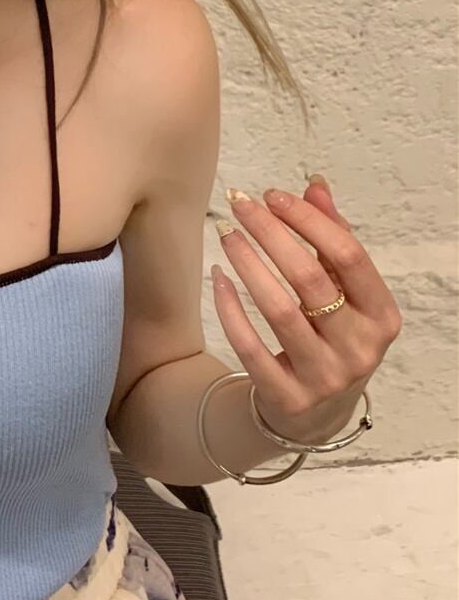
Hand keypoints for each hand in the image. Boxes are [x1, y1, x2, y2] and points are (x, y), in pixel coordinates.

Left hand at [210, 175, 401, 443]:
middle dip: (271, 233)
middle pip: (310, 278)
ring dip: (248, 264)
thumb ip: (331, 240)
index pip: (349, 256)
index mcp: (382, 316)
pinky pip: (250, 347)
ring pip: (279, 310)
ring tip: (226, 234)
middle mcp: (360, 348)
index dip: (309, 221)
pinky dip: (230, 309)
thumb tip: (315, 186)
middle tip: (240, 204)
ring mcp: (325, 377)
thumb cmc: (329, 336)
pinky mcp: (287, 396)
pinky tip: (217, 277)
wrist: (314, 413)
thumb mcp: (343, 293)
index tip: (273, 196)